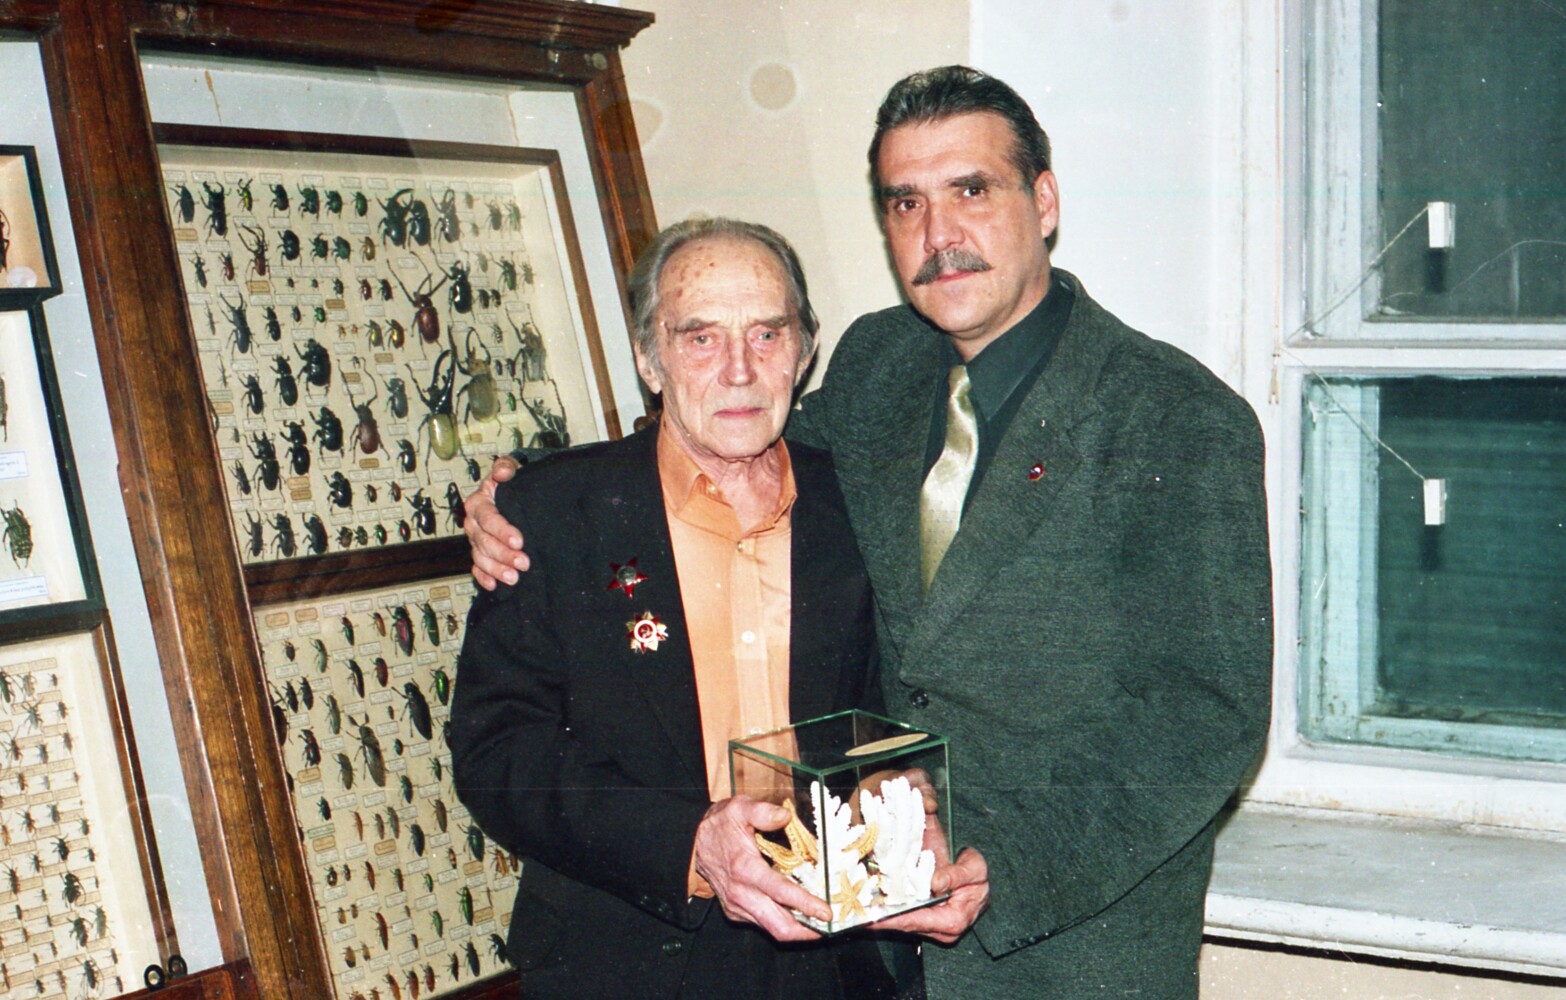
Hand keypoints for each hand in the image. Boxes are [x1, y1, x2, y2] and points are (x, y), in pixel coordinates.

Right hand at [465, 456, 525, 588]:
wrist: (513, 492)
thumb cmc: (512, 481)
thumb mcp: (511, 469)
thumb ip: (506, 468)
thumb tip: (502, 472)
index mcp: (479, 503)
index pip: (488, 518)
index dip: (502, 531)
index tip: (520, 541)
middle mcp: (474, 523)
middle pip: (484, 541)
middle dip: (503, 554)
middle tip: (524, 563)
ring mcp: (475, 540)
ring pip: (480, 557)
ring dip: (496, 569)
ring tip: (514, 578)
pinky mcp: (480, 553)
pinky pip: (477, 568)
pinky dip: (484, 578)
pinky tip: (495, 586)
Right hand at [692, 797, 828, 941]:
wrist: (691, 843)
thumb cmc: (718, 825)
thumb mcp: (738, 808)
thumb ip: (762, 811)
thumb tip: (785, 817)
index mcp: (745, 868)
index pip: (781, 893)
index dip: (806, 904)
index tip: (827, 912)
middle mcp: (741, 893)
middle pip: (778, 926)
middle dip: (807, 931)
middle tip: (829, 926)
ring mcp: (737, 906)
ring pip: (772, 929)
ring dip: (797, 929)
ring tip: (819, 922)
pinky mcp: (735, 911)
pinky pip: (762, 923)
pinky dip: (782, 921)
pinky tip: (796, 912)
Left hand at [868, 846, 988, 944]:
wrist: (980, 881)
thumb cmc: (978, 876)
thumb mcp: (974, 869)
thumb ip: (956, 875)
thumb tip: (935, 883)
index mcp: (953, 921)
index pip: (917, 921)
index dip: (893, 918)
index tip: (872, 915)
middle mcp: (941, 931)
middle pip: (905, 925)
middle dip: (881, 918)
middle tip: (856, 910)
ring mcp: (932, 928)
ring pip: (902, 923)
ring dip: (882, 915)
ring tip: (858, 907)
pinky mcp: (926, 922)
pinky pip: (905, 918)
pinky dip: (889, 911)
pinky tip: (871, 904)